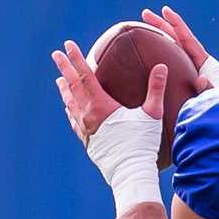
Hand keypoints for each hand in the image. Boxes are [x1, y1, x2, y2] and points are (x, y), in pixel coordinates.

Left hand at [52, 39, 166, 146]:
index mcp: (100, 106)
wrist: (130, 173)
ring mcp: (85, 130)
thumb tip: (161, 66)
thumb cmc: (142, 144)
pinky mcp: (88, 142)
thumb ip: (155, 89)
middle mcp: (88, 116)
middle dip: (64, 69)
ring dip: (64, 90)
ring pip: (70, 104)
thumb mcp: (152, 114)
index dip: (76, 58)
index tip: (67, 45)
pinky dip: (70, 110)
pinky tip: (69, 108)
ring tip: (59, 80)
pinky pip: (74, 121)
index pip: (84, 76)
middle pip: (72, 87)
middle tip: (56, 55)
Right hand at [140, 6, 218, 91]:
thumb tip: (202, 79)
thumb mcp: (213, 97)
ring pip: (171, 48)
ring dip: (158, 37)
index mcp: (203, 62)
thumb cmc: (218, 105)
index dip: (176, 23)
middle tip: (145, 14)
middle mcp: (194, 62)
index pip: (187, 38)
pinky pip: (170, 62)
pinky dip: (159, 54)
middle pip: (176, 37)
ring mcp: (187, 69)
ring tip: (141, 29)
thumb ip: (208, 89)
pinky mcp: (182, 78)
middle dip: (161, 24)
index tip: (165, 11)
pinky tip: (146, 52)